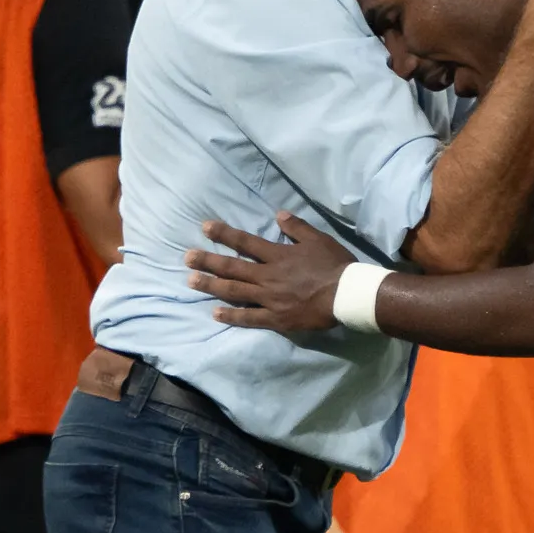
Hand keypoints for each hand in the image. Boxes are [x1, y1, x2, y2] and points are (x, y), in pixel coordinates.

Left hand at [188, 213, 356, 332]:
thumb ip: (296, 227)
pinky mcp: (275, 318)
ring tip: (191, 281)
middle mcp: (268, 276)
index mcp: (278, 255)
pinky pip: (249, 317)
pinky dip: (231, 315)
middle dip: (208, 261)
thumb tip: (278, 214)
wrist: (347, 295)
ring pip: (234, 291)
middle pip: (232, 267)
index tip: (205, 228)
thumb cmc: (334, 265)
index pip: (245, 242)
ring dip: (211, 285)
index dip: (224, 234)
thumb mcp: (318, 239)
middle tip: (187, 258)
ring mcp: (269, 298)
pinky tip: (215, 313)